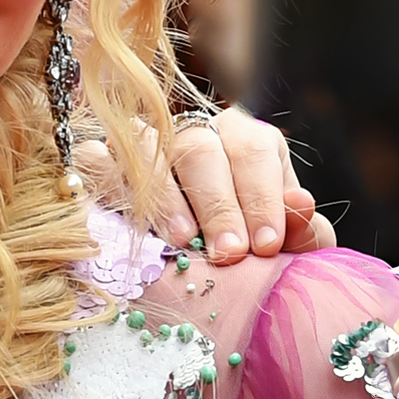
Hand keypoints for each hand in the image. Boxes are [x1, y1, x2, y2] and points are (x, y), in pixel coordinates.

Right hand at [73, 107, 334, 264]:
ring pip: (147, 146)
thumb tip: (302, 207)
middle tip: (230, 254)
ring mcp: (139, 141)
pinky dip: (111, 186)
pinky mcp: (96, 157)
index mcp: (243, 140)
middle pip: (200, 149)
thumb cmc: (241, 250)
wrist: (186, 267)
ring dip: (165, 195)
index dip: (261, 197)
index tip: (267, 245)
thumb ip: (301, 230)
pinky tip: (132, 223)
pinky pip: (96, 158)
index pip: (253, 150)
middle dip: (218, 205)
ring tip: (182, 241)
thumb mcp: (280, 242)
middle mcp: (192, 130)